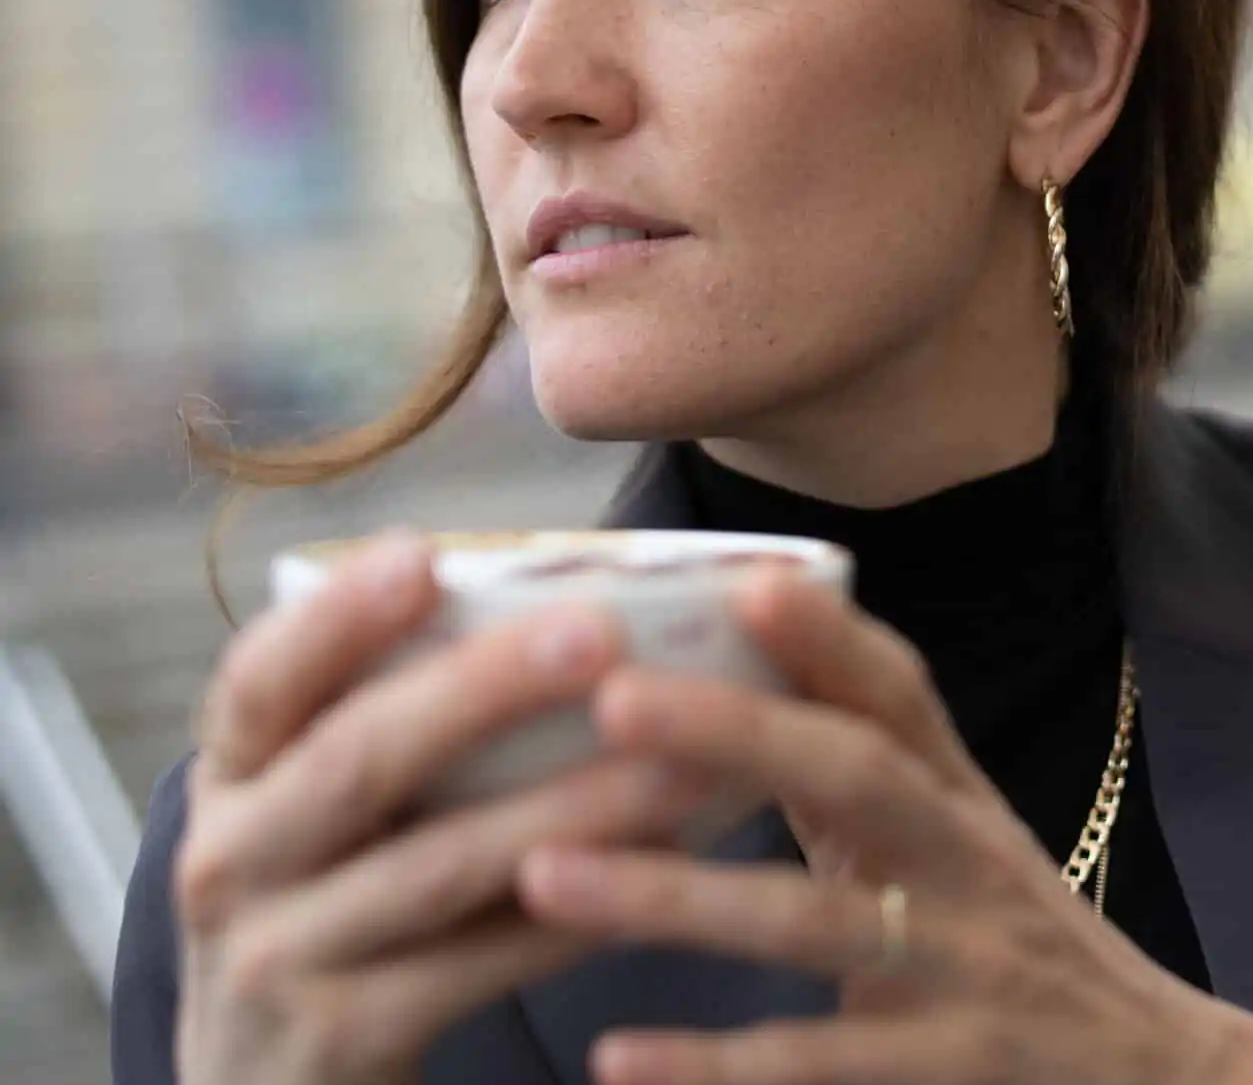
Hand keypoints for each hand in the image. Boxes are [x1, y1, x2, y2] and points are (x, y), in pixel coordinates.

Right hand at [173, 531, 716, 1084]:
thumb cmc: (327, 905)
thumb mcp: (312, 815)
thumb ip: (383, 720)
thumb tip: (564, 598)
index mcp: (231, 780)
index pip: (259, 683)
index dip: (336, 619)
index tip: (424, 552)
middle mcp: (229, 862)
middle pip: (357, 761)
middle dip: (482, 690)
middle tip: (600, 629)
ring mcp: (277, 960)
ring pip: (441, 867)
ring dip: (573, 806)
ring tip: (686, 759)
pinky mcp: (345, 1038)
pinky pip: (482, 964)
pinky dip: (581, 910)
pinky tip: (669, 865)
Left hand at [515, 572, 1252, 1084]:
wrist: (1158, 1077)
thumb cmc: (1015, 950)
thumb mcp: (956, 846)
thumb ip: (861, 771)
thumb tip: (738, 658)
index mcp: (959, 802)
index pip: (900, 696)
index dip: (829, 637)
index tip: (744, 577)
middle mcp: (969, 865)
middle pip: (860, 777)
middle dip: (737, 731)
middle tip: (611, 698)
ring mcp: (964, 969)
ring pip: (815, 920)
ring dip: (678, 896)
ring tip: (548, 873)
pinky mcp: (952, 1069)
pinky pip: (820, 1064)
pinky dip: (714, 1064)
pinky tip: (616, 1060)